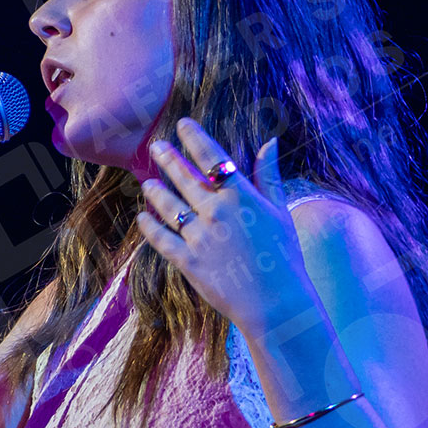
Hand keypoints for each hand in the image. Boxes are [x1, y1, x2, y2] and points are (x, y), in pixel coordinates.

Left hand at [134, 117, 313, 337]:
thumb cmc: (284, 256)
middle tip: (155, 146)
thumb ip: (269, 176)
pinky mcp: (188, 261)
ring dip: (156, 192)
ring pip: (169, 206)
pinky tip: (143, 218)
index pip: (212, 158)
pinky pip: (162, 239)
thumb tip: (269, 142)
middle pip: (185, 179)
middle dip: (168, 160)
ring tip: (146, 183)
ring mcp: (199, 236)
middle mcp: (216, 211)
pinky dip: (150, 227)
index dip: (195, 139)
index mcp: (240, 197)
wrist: (276, 302)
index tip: (183, 125)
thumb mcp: (280, 211)